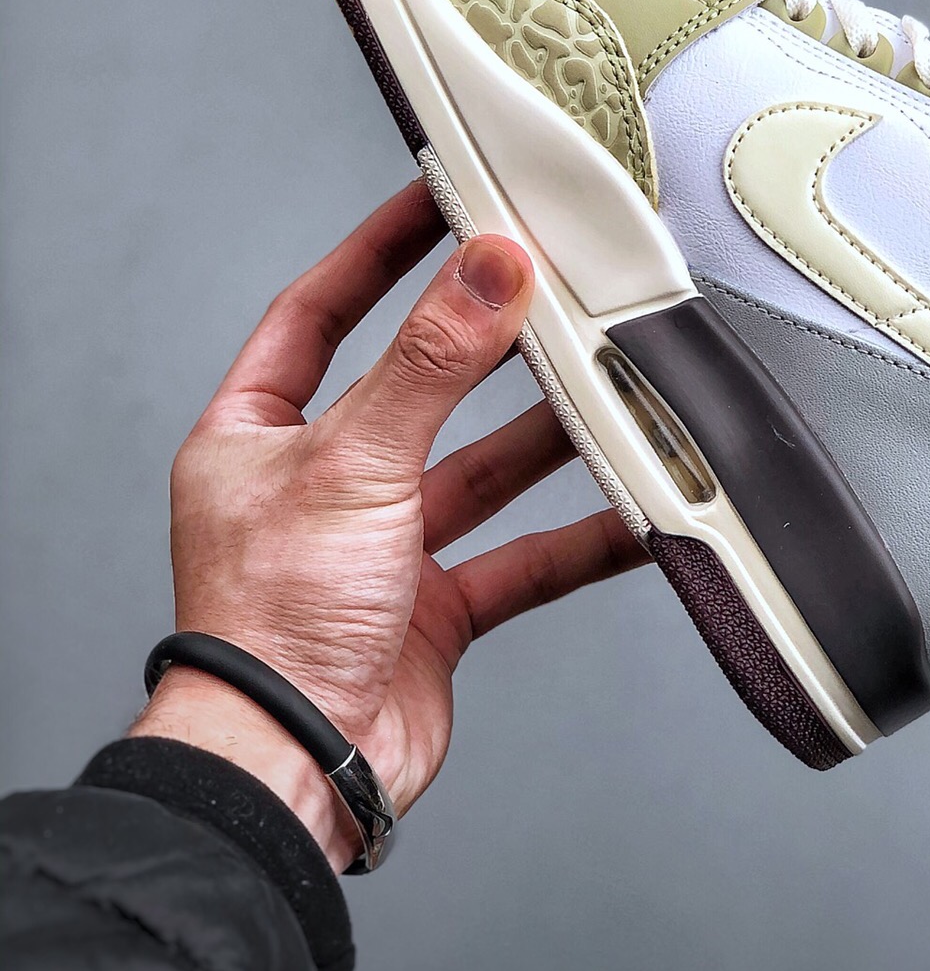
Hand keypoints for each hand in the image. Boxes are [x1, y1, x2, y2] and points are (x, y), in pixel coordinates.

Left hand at [130, 179, 647, 869]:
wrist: (295, 769)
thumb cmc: (268, 629)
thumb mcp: (353, 463)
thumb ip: (430, 364)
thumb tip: (486, 272)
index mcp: (257, 437)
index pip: (317, 314)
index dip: (375, 253)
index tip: (434, 200)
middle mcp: (316, 487)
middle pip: (415, 389)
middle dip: (483, 346)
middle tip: (546, 289)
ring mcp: (377, 551)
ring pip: (478, 472)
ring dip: (543, 438)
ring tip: (605, 386)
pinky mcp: (431, 611)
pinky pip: (520, 559)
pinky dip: (577, 539)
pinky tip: (630, 515)